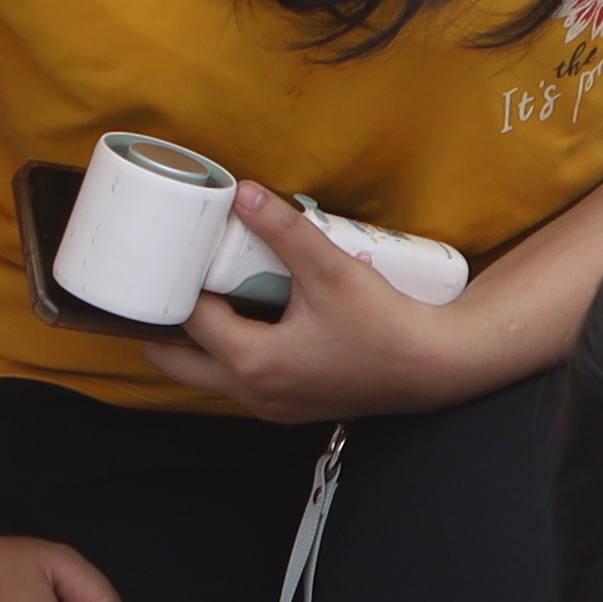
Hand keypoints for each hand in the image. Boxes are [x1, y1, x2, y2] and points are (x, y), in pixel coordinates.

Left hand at [140, 178, 483, 421]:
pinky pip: (240, 382)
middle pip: (177, 362)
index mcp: (252, 361)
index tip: (182, 256)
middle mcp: (252, 392)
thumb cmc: (384, 325)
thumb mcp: (330, 269)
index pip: (189, 320)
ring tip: (220, 295)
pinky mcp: (288, 407)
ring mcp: (269, 405)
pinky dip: (233, 353)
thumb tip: (244, 194)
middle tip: (184, 282)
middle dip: (171, 323)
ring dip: (203, 340)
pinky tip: (258, 319)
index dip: (180, 285)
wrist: (431, 367)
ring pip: (208, 375)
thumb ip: (285, 230)